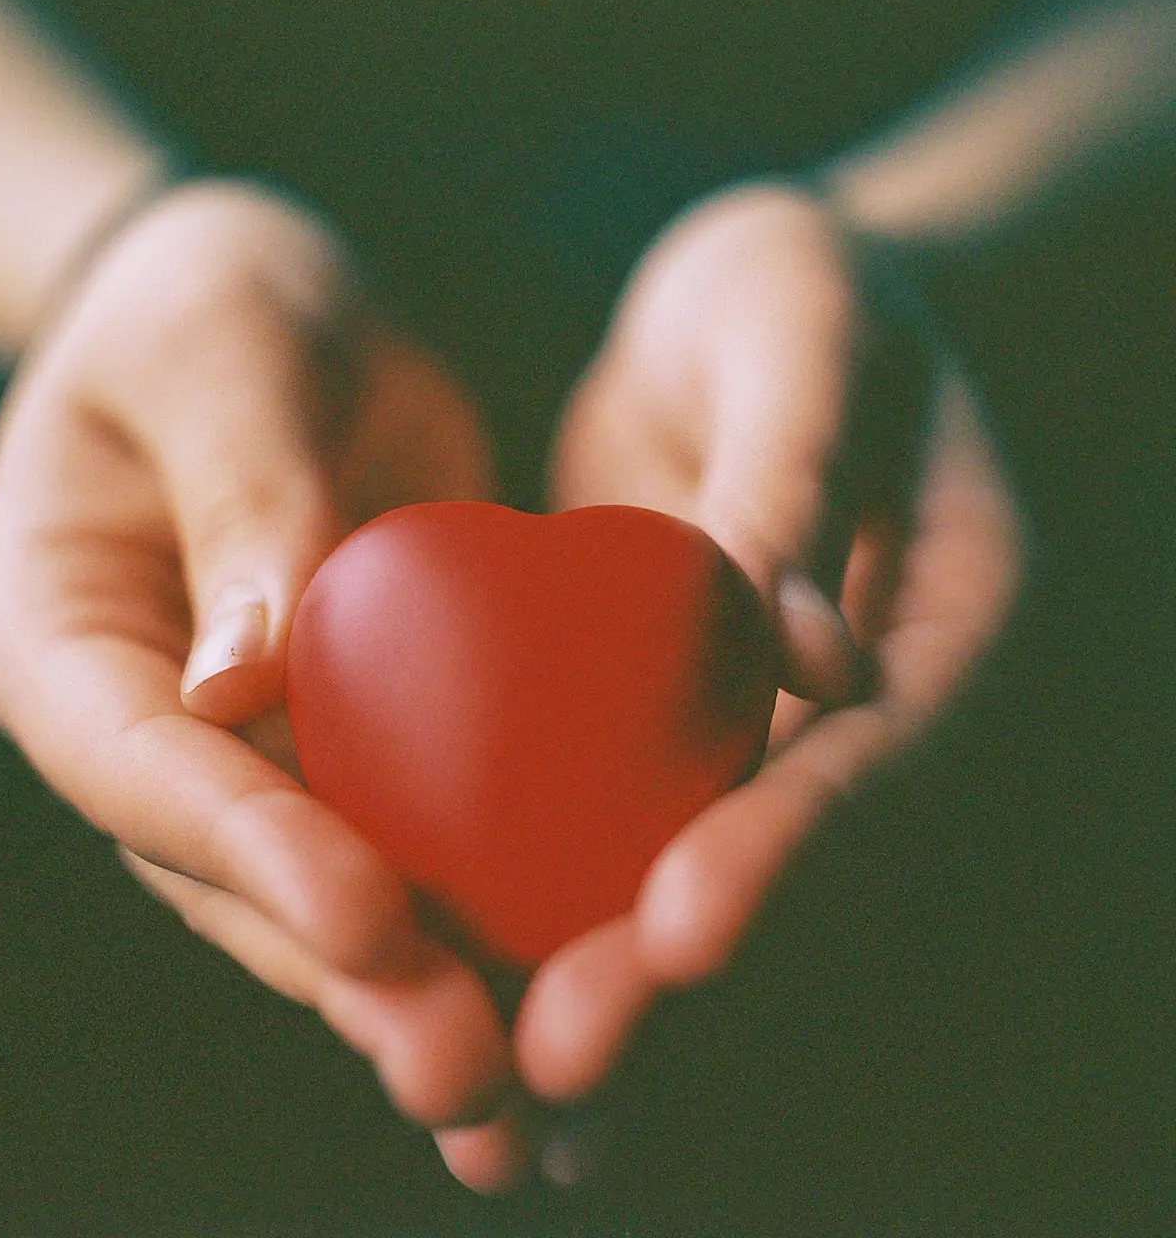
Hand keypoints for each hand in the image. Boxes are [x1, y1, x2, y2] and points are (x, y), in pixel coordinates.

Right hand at [0, 181, 526, 1190]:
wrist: (273, 318)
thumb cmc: (216, 305)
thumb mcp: (222, 352)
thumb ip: (239, 496)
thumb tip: (244, 679)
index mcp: (65, 642)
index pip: (143, 768)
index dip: (251, 849)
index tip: (369, 916)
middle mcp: (153, 725)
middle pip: (239, 876)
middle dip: (353, 976)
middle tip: (467, 1067)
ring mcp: (256, 747)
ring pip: (333, 891)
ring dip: (427, 990)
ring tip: (531, 1087)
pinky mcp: (356, 738)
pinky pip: (418, 834)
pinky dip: (487, 908)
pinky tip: (571, 978)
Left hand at [512, 185, 1022, 1158]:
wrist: (750, 311)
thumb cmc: (798, 291)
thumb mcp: (801, 332)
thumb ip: (800, 471)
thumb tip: (799, 652)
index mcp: (949, 621)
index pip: (876, 756)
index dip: (787, 852)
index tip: (678, 935)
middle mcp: (864, 707)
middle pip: (779, 863)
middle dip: (668, 977)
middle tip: (557, 1067)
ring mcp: (766, 728)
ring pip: (689, 879)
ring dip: (599, 995)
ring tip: (497, 1118)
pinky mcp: (668, 721)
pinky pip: (612, 828)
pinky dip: (545, 916)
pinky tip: (461, 995)